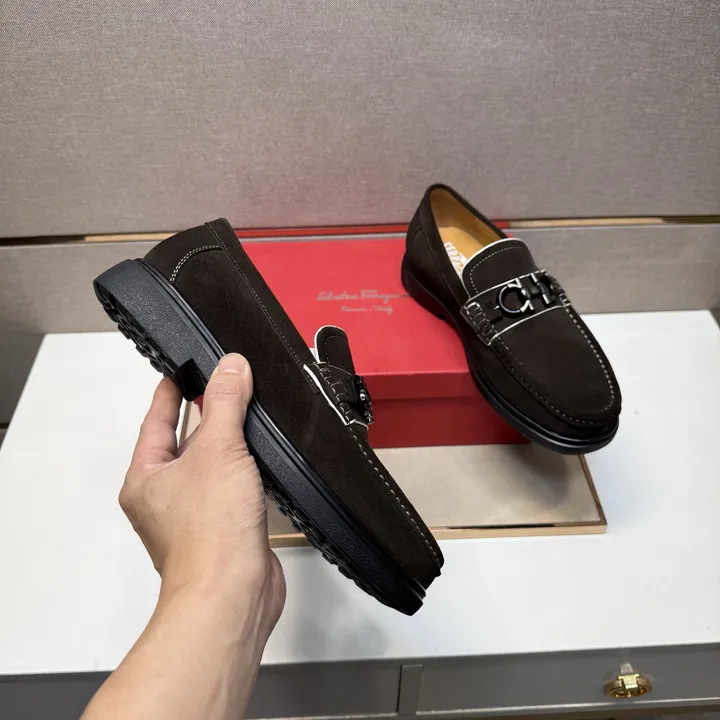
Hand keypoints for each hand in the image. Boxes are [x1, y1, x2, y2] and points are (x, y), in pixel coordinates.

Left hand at [120, 353, 285, 632]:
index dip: (169, 392)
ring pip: (210, 468)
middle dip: (204, 416)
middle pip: (183, 444)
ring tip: (246, 419)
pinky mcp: (224, 531)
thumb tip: (230, 366)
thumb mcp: (219, 450)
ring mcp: (195, 517)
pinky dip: (245, 473)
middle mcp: (165, 499)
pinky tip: (262, 463)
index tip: (181, 370)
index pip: (156, 421)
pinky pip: (231, 490)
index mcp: (147, 478)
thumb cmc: (209, 535)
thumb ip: (225, 403)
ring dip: (228, 445)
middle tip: (222, 387)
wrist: (233, 592)